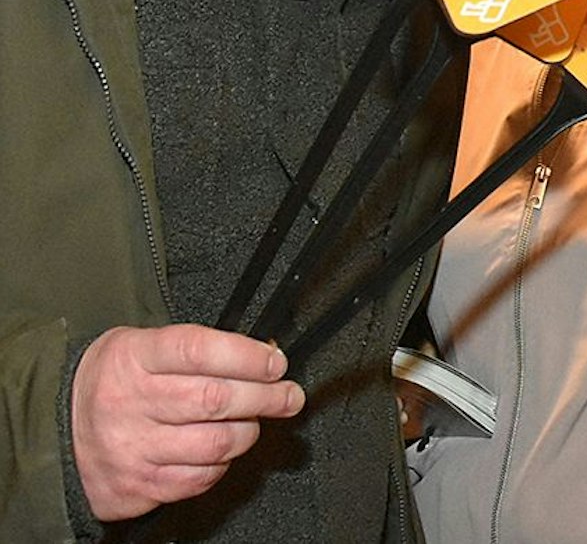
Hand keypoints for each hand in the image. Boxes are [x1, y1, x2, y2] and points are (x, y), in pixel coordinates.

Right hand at [71, 325, 304, 520]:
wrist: (52, 429)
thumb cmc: (111, 382)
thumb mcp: (142, 346)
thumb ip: (198, 351)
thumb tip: (263, 356)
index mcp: (133, 357)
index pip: (200, 350)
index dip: (248, 356)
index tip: (276, 363)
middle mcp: (130, 402)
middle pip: (216, 399)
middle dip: (267, 397)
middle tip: (288, 396)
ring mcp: (132, 448)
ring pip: (216, 443)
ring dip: (247, 433)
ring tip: (249, 423)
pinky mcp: (135, 486)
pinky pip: (199, 479)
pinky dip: (220, 465)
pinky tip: (217, 451)